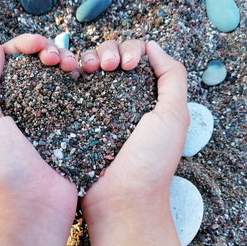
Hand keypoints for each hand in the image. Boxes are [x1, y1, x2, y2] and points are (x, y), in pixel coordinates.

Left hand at [0, 34, 77, 245]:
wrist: (34, 207)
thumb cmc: (4, 167)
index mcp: (3, 102)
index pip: (14, 60)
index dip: (26, 45)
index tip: (41, 46)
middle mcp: (27, 105)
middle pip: (40, 64)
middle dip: (50, 50)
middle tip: (59, 59)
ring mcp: (52, 116)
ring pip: (61, 76)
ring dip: (68, 62)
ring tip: (75, 67)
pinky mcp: (72, 127)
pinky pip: (78, 97)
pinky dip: (82, 82)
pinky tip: (87, 77)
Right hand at [81, 41, 189, 245]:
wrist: (120, 199)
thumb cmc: (152, 160)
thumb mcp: (174, 115)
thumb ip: (172, 76)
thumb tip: (153, 46)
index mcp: (146, 94)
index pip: (137, 56)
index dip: (131, 51)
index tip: (128, 67)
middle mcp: (121, 96)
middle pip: (111, 55)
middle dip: (109, 50)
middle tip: (107, 66)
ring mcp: (96, 105)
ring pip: (89, 65)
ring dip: (89, 56)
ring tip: (87, 68)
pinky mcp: (76, 115)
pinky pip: (71, 85)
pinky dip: (71, 71)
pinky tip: (72, 73)